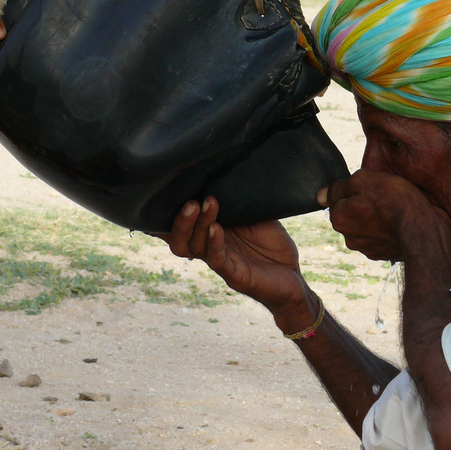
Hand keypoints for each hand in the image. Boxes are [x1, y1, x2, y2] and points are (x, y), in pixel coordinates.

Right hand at [161, 196, 305, 312]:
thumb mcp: (253, 216)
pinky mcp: (235, 275)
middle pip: (179, 240)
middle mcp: (209, 248)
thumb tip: (223, 172)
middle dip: (180, 221)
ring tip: (206, 204)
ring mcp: (221, 262)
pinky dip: (215, 243)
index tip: (158, 197)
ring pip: (195, 248)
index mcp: (210, 234)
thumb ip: (236, 201)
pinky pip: (218, 260)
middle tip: (191, 201)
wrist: (292, 276)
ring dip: (199, 225)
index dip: (163, 217)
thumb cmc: (270, 244)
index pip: (179, 227)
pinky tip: (217, 229)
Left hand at [317, 169, 450, 263]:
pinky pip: (383, 236)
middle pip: (353, 212)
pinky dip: (389, 230)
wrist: (424, 232)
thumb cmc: (395, 201)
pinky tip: (402, 222)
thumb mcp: (365, 179)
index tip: (371, 188)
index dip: (356, 189)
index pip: (339, 198)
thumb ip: (340, 186)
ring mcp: (366, 248)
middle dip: (365, 204)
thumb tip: (321, 195)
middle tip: (385, 196)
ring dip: (378, 218)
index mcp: (338, 217)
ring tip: (396, 209)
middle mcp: (348, 237)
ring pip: (368, 224)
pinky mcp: (384, 255)